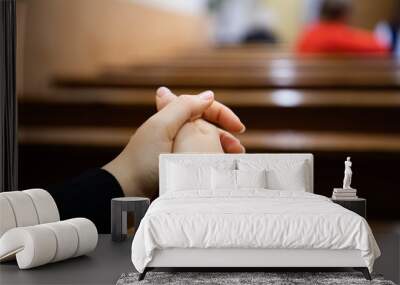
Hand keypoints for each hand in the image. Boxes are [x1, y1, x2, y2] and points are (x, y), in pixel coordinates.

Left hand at [103, 87, 244, 197]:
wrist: (127, 189)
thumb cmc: (142, 159)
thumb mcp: (162, 127)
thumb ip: (183, 107)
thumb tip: (209, 95)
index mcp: (171, 116)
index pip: (203, 107)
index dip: (222, 113)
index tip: (238, 128)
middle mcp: (175, 129)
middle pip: (207, 126)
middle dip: (224, 134)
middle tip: (237, 150)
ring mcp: (177, 148)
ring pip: (205, 143)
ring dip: (221, 148)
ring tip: (234, 161)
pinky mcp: (178, 165)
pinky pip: (199, 158)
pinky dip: (212, 161)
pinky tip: (220, 168)